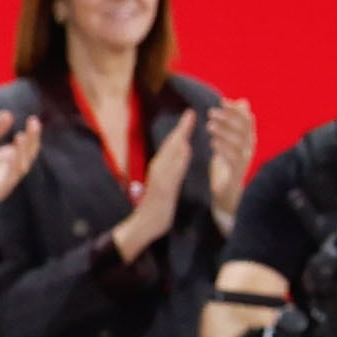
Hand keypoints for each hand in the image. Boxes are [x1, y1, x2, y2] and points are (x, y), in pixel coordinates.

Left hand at [0, 109, 40, 222]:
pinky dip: (14, 164)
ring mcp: (7, 180)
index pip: (26, 145)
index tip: (32, 118)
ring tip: (23, 135)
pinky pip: (11, 176)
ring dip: (25, 151)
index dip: (32, 133)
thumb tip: (8, 113)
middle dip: (33, 139)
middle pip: (29, 153)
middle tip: (34, 122)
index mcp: (8, 157)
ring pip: (23, 164)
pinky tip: (13, 152)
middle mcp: (11, 168)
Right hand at [110, 112, 197, 257]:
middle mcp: (158, 169)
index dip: (182, 129)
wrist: (145, 225)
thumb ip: (174, 169)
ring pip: (170, 154)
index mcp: (160, 167)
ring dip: (180, 138)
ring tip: (189, 123)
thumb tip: (182, 153)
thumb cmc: (158, 205)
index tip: (191, 113)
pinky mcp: (162, 189)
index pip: (173, 144)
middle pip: (171, 144)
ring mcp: (159, 178)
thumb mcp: (168, 184)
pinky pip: (172, 170)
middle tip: (191, 111)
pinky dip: (178, 159)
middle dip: (182, 128)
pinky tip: (185, 149)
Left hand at [205, 98, 257, 222]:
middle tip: (210, 112)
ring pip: (239, 142)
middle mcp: (250, 147)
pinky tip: (213, 143)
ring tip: (209, 126)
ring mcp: (245, 159)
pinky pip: (233, 158)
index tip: (222, 101)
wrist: (227, 191)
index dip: (236, 109)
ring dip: (224, 132)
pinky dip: (224, 149)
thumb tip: (243, 102)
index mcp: (248, 138)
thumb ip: (235, 122)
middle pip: (243, 128)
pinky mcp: (238, 171)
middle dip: (227, 118)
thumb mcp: (231, 140)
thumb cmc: (228, 162)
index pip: (247, 119)